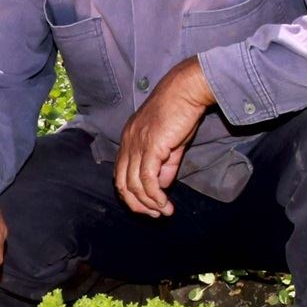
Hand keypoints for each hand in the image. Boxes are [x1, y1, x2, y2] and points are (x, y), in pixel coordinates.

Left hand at [114, 56, 215, 216]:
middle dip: (137, 204)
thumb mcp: (171, 143)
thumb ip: (165, 165)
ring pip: (134, 185)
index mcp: (129, 139)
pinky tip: (164, 203)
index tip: (148, 206)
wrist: (186, 91)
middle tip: (154, 215)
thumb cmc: (180, 112)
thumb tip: (161, 186)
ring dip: (149, 203)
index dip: (131, 194)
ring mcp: (137, 145)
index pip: (120, 173)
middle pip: (122, 183)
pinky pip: (147, 180)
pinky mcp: (150, 147)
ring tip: (164, 212)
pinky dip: (154, 196)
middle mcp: (128, 143)